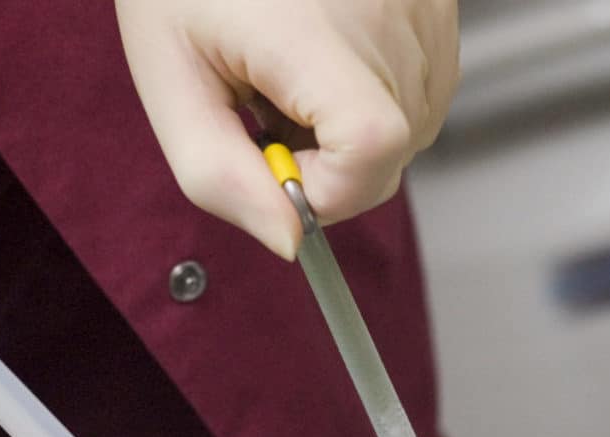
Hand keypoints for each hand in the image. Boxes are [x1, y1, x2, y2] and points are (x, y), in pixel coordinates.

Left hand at [116, 0, 458, 257]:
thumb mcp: (169, 75)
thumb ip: (218, 174)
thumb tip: (290, 240)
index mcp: (311, 30)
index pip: (373, 149)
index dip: (329, 188)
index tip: (275, 162)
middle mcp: (386, 12)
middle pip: (393, 154)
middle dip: (328, 162)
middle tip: (268, 105)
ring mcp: (422, 5)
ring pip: (413, 128)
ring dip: (352, 129)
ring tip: (296, 73)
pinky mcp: (439, 2)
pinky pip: (425, 88)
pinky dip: (378, 94)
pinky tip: (329, 55)